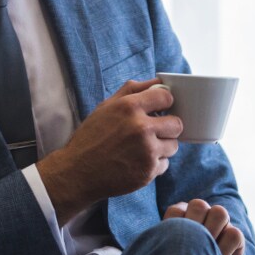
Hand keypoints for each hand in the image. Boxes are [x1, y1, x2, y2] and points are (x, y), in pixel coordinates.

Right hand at [36, 78, 183, 222]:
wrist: (77, 173)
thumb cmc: (91, 137)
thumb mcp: (106, 107)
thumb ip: (132, 91)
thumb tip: (157, 81)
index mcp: (129, 107)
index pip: (166, 96)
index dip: (165, 102)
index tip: (161, 108)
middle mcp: (141, 128)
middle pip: (177, 123)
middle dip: (167, 127)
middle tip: (153, 131)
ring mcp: (146, 151)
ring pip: (173, 145)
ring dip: (162, 147)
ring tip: (141, 148)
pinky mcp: (148, 172)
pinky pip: (164, 164)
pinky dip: (154, 164)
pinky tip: (136, 162)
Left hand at [164, 198, 245, 254]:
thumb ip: (167, 243)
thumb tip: (162, 239)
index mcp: (181, 217)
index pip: (176, 211)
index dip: (174, 227)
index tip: (172, 246)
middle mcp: (202, 216)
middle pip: (199, 205)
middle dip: (193, 225)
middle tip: (189, 248)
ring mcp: (221, 225)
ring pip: (219, 213)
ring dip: (211, 232)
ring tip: (204, 253)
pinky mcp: (236, 237)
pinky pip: (233, 234)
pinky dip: (224, 249)